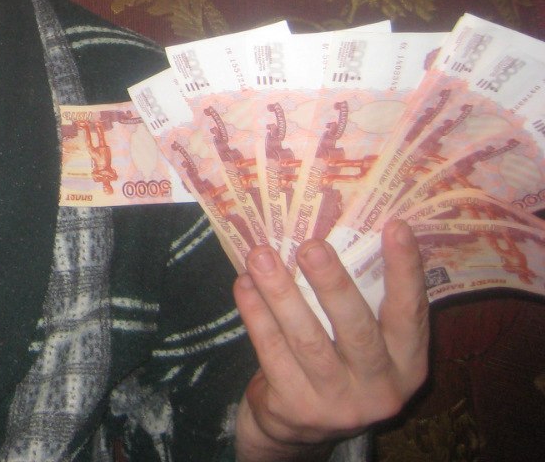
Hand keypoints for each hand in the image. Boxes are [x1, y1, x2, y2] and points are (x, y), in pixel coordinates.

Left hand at [233, 220, 429, 461]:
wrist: (300, 428)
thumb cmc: (337, 362)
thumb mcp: (366, 342)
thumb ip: (365, 301)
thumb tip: (339, 228)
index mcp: (407, 364)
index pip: (410, 313)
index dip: (405, 270)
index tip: (396, 226)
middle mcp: (380, 388)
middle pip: (356, 330)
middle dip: (332, 284)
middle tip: (311, 245)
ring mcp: (337, 403)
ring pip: (306, 340)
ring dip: (281, 293)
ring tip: (261, 255)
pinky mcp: (295, 407)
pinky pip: (271, 351)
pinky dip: (256, 314)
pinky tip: (244, 284)